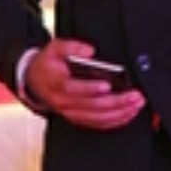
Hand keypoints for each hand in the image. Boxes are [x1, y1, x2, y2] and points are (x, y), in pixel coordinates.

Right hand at [25, 39, 147, 130]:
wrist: (34, 81)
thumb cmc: (47, 65)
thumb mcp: (54, 48)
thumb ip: (71, 46)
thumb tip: (89, 50)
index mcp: (58, 84)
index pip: (74, 89)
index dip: (91, 89)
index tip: (107, 86)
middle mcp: (64, 102)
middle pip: (92, 106)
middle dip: (116, 102)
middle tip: (134, 96)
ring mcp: (71, 113)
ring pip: (97, 118)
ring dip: (119, 113)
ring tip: (136, 104)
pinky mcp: (78, 119)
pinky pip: (98, 124)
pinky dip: (114, 121)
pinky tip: (127, 115)